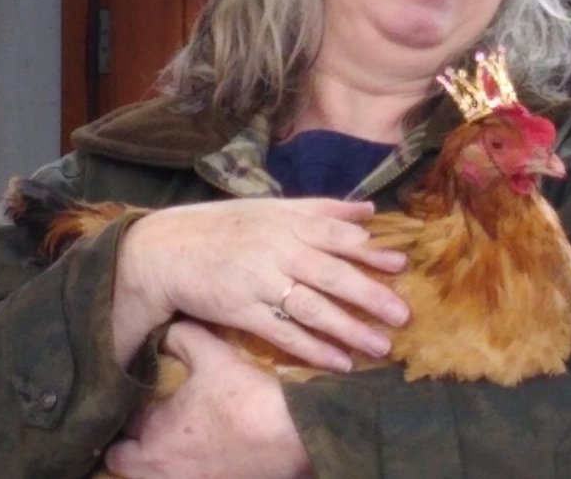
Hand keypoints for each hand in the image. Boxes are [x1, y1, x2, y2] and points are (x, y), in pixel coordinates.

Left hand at [106, 322, 311, 478]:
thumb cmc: (243, 395)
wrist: (289, 434)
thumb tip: (165, 333)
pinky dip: (177, 469)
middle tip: (139, 421)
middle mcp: (160, 468)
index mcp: (153, 435)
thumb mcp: (211, 353)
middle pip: (119, 461)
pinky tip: (193, 450)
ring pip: (147, 476)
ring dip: (149, 459)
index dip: (125, 406)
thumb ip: (181, 338)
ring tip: (164, 438)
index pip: (120, 423)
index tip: (134, 393)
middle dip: (125, 441)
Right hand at [112, 198, 407, 370]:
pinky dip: (313, 349)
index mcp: (286, 221)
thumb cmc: (224, 227)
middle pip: (331, 274)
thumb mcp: (271, 207)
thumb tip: (370, 211)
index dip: (369, 250)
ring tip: (381, 346)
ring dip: (349, 329)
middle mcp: (276, 250)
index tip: (400, 264)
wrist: (167, 250)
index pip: (336, 235)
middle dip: (369, 295)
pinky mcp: (242, 311)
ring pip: (312, 308)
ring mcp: (259, 282)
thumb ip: (322, 208)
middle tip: (403, 315)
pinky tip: (339, 362)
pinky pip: (284, 334)